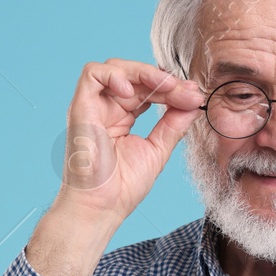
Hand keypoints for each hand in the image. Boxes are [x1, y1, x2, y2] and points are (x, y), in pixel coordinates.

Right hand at [58, 58, 206, 221]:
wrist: (102, 207)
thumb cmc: (122, 188)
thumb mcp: (157, 150)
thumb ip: (173, 125)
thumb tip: (193, 104)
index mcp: (122, 117)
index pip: (148, 91)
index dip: (172, 89)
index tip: (195, 96)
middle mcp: (106, 109)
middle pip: (135, 77)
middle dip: (165, 81)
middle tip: (188, 92)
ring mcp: (93, 107)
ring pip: (115, 68)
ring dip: (144, 72)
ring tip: (166, 86)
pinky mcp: (80, 108)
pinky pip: (92, 74)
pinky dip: (114, 75)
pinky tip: (133, 92)